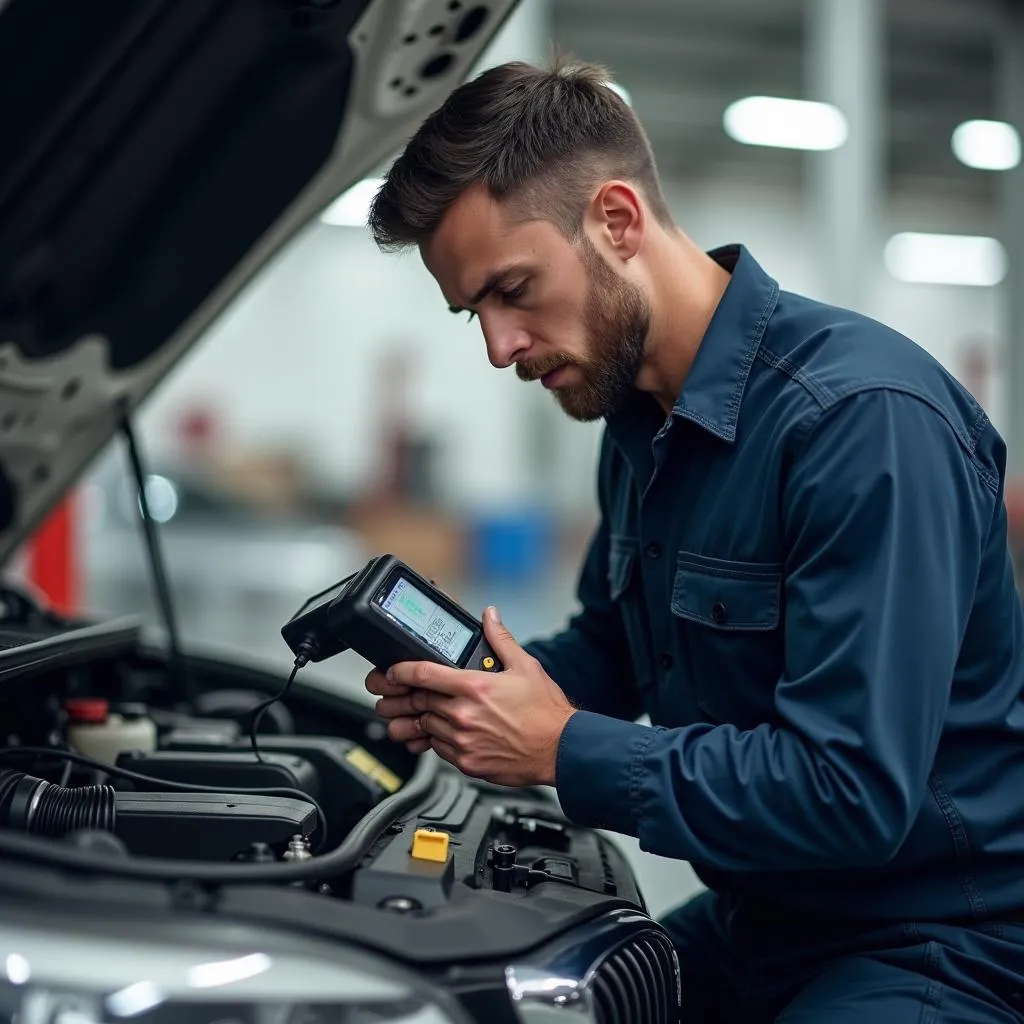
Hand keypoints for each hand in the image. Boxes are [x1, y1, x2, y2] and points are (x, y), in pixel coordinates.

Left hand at [365, 607, 576, 786]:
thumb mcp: (525, 666)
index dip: (400, 671)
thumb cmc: (545, 712)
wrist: (561, 749)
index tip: (392, 671)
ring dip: (421, 719)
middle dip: (406, 696)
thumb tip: (490, 616)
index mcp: (475, 687)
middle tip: (402, 692)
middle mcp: (464, 715)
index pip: (424, 675)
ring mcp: (464, 742)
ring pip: (425, 727)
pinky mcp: (467, 763)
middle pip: (419, 701)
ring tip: (422, 714)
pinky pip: (439, 749)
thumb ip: (500, 639)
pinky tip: (444, 732)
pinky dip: (436, 740)